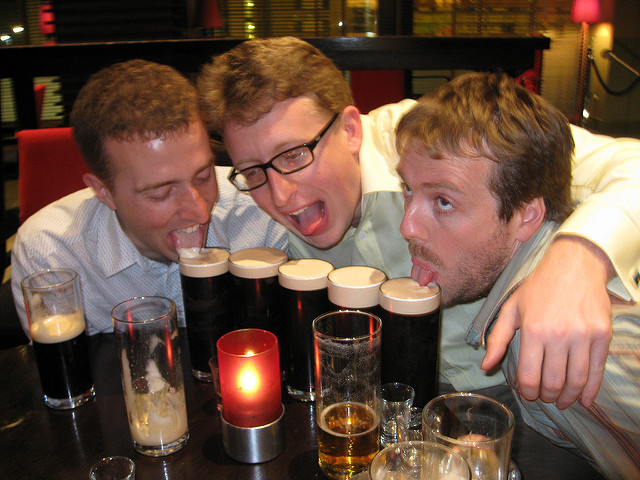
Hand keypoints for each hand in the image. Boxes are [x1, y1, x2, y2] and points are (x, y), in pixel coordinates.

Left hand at [482, 236, 612, 408]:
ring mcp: (583, 336)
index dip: (527, 392)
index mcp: (533, 330)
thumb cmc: (539, 287)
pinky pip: (597, 371)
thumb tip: (486, 366)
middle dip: (546, 397)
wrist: (574, 264)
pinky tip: (584, 399)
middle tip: (543, 397)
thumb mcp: (511, 308)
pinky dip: (591, 391)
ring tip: (560, 400)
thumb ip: (497, 338)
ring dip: (567, 397)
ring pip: (576, 381)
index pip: (529, 376)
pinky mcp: (603, 335)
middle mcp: (559, 335)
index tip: (527, 393)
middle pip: (553, 383)